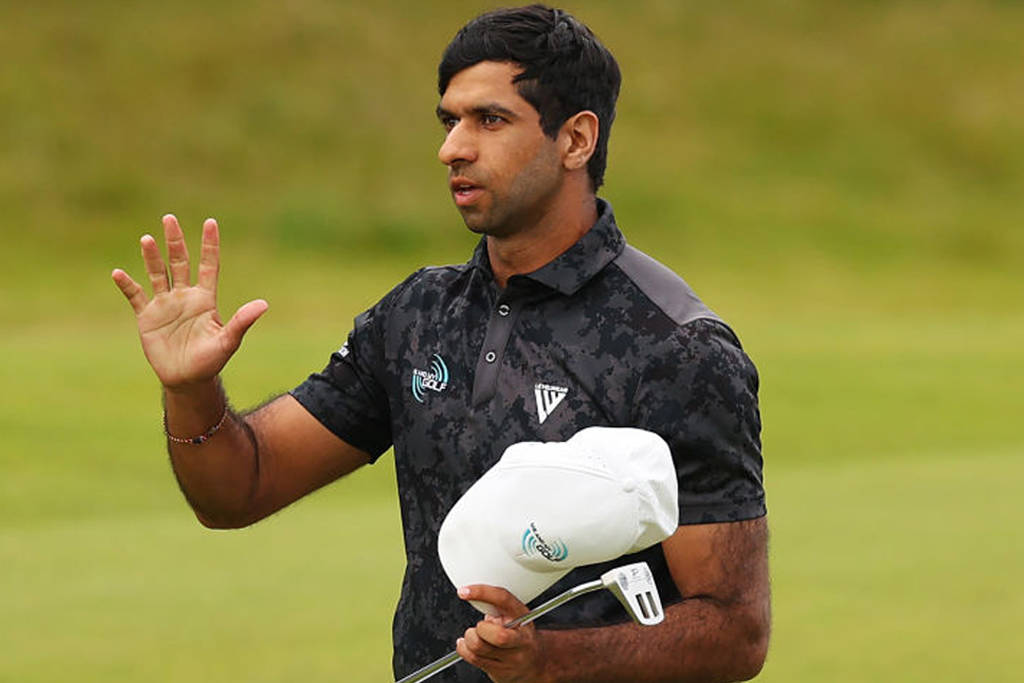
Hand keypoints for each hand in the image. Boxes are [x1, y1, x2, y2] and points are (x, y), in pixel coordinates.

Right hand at [111, 215, 267, 390]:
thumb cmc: (211, 361)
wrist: (187, 379)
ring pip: (157, 274)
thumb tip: (264, 304)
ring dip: (152, 257)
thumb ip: (242, 321)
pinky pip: (136, 296)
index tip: (210, 222)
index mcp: (205, 299)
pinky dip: (127, 285)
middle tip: (170, 218)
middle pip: (179, 262)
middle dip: (175, 242)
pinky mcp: (147, 316)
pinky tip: (118, 273)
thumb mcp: (228, 341)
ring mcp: (165, 304)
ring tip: (147, 239)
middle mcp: (185, 296)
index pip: (208, 266)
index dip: (209, 245)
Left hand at [456, 585, 546, 682]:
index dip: (482, 593)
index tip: (464, 592)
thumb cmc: (519, 634)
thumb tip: (471, 595)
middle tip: (479, 628)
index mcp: (523, 616)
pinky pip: (474, 659)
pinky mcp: (500, 671)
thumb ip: (496, 606)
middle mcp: (520, 639)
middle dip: (479, 629)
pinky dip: (463, 649)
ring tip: (473, 636)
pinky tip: (467, 645)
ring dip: (468, 639)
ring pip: (480, 648)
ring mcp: (512, 658)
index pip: (503, 600)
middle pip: (498, 635)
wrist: (534, 662)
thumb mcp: (514, 615)